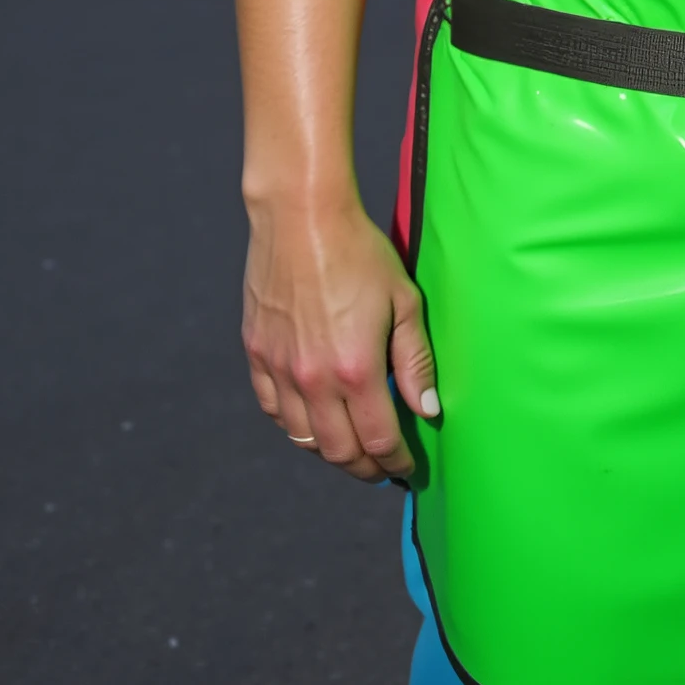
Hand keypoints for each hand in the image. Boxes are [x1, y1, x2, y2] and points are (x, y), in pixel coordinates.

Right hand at [241, 199, 437, 483]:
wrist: (301, 216)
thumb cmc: (359, 252)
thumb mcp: (404, 301)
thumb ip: (416, 360)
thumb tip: (427, 410)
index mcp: (356, 369)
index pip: (379, 441)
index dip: (396, 462)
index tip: (407, 467)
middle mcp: (313, 379)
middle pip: (339, 451)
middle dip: (365, 468)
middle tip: (381, 468)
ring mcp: (280, 368)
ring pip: (303, 439)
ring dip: (330, 452)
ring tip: (351, 447)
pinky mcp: (257, 353)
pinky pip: (273, 409)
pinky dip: (294, 425)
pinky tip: (312, 418)